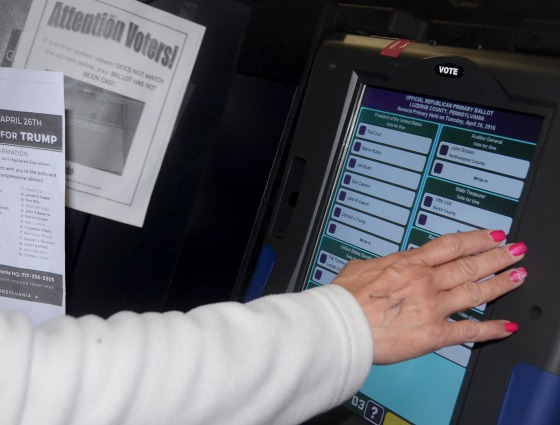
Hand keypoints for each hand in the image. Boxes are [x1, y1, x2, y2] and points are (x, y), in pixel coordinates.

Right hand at [332, 229, 525, 364]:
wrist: (340, 324)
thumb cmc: (344, 298)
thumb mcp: (360, 268)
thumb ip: (380, 265)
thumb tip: (383, 265)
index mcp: (408, 263)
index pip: (451, 245)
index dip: (476, 238)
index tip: (492, 235)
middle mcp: (425, 281)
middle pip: (469, 265)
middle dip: (497, 256)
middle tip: (515, 251)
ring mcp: (432, 307)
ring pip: (475, 291)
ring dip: (500, 283)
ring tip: (518, 276)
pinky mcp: (432, 334)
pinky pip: (468, 331)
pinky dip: (490, 329)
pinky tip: (506, 327)